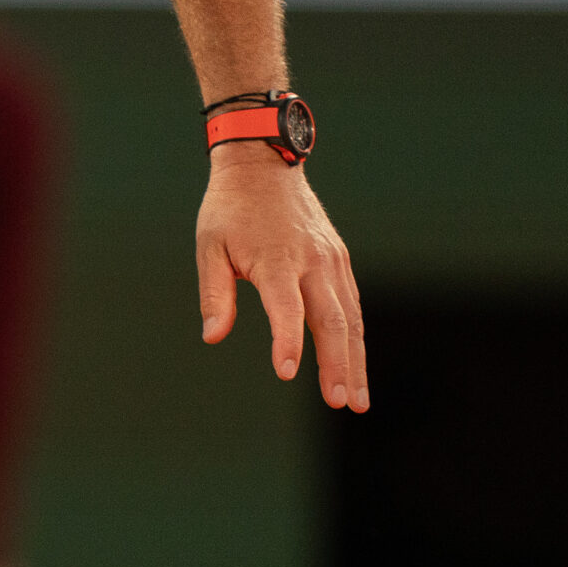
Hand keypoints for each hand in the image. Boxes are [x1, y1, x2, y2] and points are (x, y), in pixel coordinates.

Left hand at [195, 147, 367, 410]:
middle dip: (339, 365)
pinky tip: (354, 363)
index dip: (287, 342)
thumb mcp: (209, 246)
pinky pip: (351, 303)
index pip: (286, 309)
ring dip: (355, 360)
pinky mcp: (338, 259)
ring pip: (350, 318)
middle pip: (333, 321)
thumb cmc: (229, 209)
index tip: (287, 373)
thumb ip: (215, 294)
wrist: (264, 163)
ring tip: (357, 400)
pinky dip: (355, 336)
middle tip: (343, 403)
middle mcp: (311, 261)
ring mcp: (330, 260)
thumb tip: (213, 336)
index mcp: (275, 260)